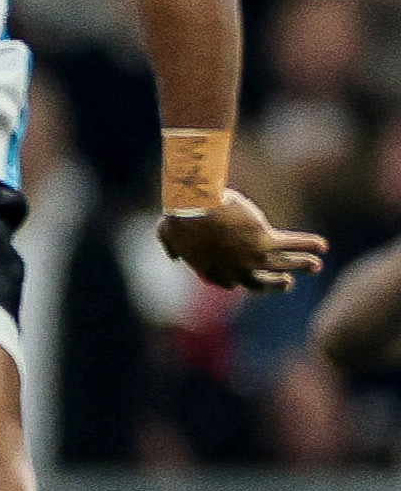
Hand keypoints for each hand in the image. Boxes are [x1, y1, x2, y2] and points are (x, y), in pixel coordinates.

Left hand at [157, 189, 326, 292]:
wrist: (194, 205)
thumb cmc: (179, 217)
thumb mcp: (167, 235)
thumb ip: (172, 248)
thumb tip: (173, 256)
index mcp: (212, 272)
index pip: (232, 284)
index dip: (241, 281)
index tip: (250, 276)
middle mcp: (235, 270)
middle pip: (261, 284)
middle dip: (276, 285)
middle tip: (288, 282)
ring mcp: (252, 257)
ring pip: (283, 266)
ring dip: (302, 265)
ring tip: (316, 265)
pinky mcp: (265, 240)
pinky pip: (293, 244)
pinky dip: (309, 245)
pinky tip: (322, 245)